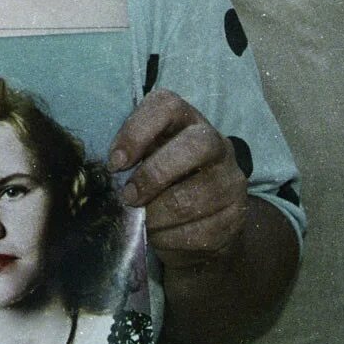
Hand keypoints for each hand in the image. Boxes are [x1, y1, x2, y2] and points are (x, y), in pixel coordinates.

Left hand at [108, 90, 246, 270]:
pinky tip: (160, 237)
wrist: (201, 225)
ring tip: (142, 223)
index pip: (167, 105)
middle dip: (155, 174)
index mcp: (186, 121)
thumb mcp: (144, 162)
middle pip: (196, 145)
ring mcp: (231, 180)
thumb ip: (129, 159)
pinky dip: (172, 238)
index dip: (137, 131)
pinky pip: (203, 230)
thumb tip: (106, 173)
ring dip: (159, 215)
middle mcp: (216, 144)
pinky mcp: (237, 216)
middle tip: (128, 197)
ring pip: (196, 195)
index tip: (115, 164)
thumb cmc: (162, 184)